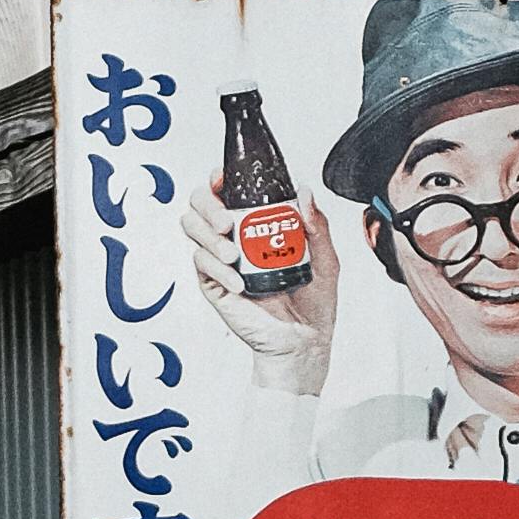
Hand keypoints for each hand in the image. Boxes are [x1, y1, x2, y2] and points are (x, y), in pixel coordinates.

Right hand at [182, 195, 338, 398]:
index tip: (223, 178)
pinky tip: (238, 282)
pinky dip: (217, 269)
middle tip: (228, 222)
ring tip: (233, 255)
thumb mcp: (325, 259)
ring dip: (207, 236)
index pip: (228, 189)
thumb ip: (317, 225)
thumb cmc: (313, 301)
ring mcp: (221, 257)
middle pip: (200, 202)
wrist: (304, 341)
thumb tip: (305, 192)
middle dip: (207, 205)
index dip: (219, 178)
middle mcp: (234, 234)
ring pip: (192, 226)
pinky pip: (201, 264)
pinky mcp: (213, 282)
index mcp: (257, 221)